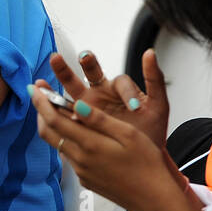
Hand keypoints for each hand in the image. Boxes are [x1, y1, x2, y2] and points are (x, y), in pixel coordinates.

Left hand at [29, 85, 191, 210]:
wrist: (152, 198)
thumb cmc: (147, 164)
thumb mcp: (127, 134)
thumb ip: (99, 120)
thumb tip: (76, 104)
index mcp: (90, 145)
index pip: (54, 120)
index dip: (41, 102)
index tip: (34, 88)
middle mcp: (80, 160)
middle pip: (48, 133)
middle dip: (40, 112)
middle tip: (39, 95)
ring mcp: (81, 172)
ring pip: (57, 144)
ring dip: (52, 126)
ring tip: (56, 109)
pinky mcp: (86, 179)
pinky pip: (69, 156)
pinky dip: (66, 140)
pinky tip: (77, 133)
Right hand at [39, 49, 169, 145]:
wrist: (141, 158)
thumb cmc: (150, 130)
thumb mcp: (158, 106)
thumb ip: (155, 79)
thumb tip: (150, 52)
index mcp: (120, 88)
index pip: (121, 82)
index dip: (127, 93)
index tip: (134, 108)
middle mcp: (102, 92)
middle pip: (91, 72)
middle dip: (86, 63)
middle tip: (84, 57)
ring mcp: (87, 105)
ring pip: (73, 86)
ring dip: (62, 76)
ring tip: (53, 69)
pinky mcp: (78, 119)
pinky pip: (66, 112)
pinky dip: (59, 109)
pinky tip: (53, 109)